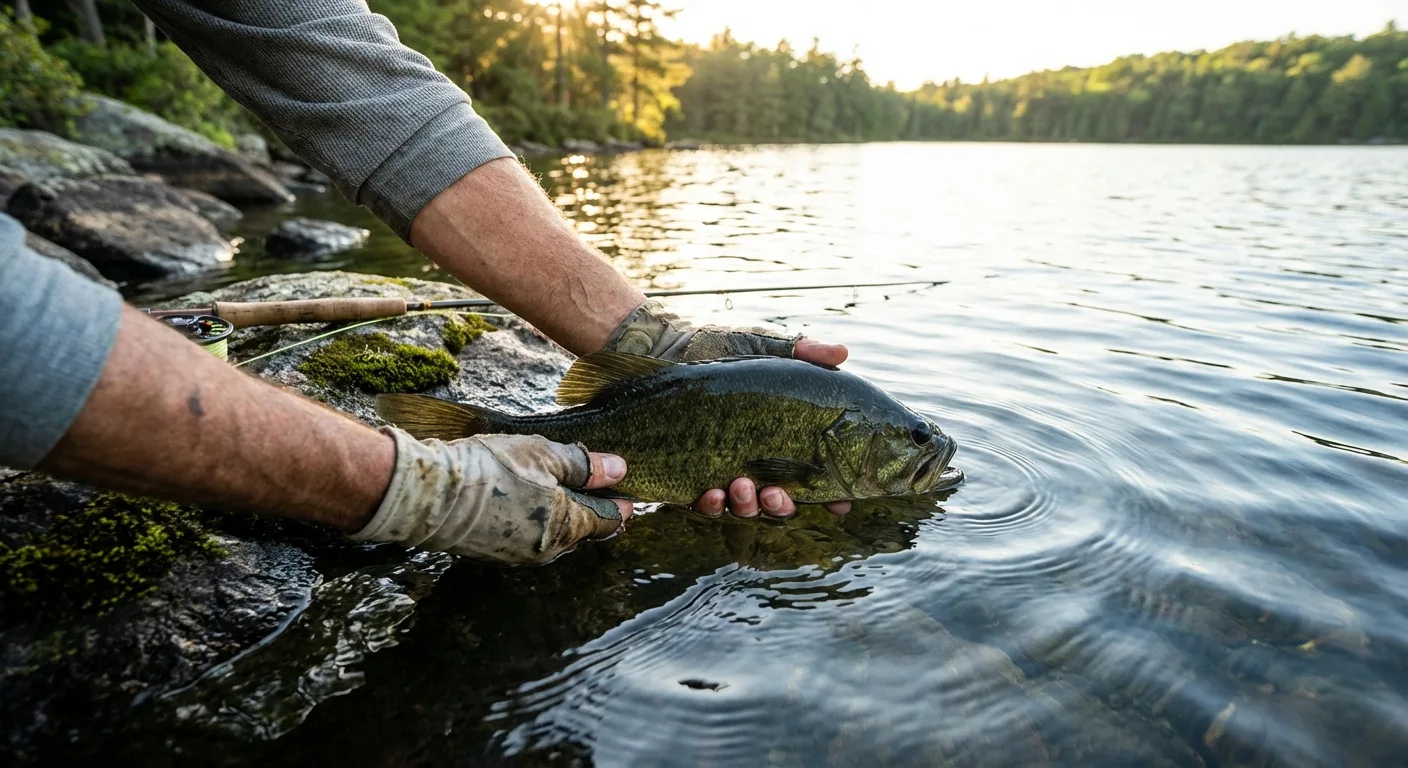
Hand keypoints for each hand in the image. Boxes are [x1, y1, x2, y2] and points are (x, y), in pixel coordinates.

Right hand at [352, 428, 631, 564]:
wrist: (425, 494)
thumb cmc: (488, 469)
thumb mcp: (542, 455)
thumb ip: (584, 465)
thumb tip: (619, 470)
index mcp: (566, 528)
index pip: (608, 522)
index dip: (621, 505)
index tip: (629, 492)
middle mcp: (546, 550)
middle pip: (583, 531)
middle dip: (593, 508)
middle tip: (599, 483)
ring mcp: (517, 554)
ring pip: (554, 534)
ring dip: (562, 513)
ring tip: (562, 485)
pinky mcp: (493, 551)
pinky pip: (527, 535)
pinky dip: (535, 517)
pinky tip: (527, 496)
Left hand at [604, 301, 853, 518]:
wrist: (659, 346)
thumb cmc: (716, 345)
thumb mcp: (762, 346)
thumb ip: (803, 351)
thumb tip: (843, 351)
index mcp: (778, 438)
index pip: (813, 476)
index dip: (831, 494)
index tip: (839, 503)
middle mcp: (753, 460)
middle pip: (778, 502)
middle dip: (781, 506)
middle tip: (776, 494)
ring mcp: (721, 469)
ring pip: (743, 508)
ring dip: (747, 506)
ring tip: (740, 486)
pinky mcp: (686, 474)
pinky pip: (703, 503)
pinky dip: (710, 505)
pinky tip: (711, 493)